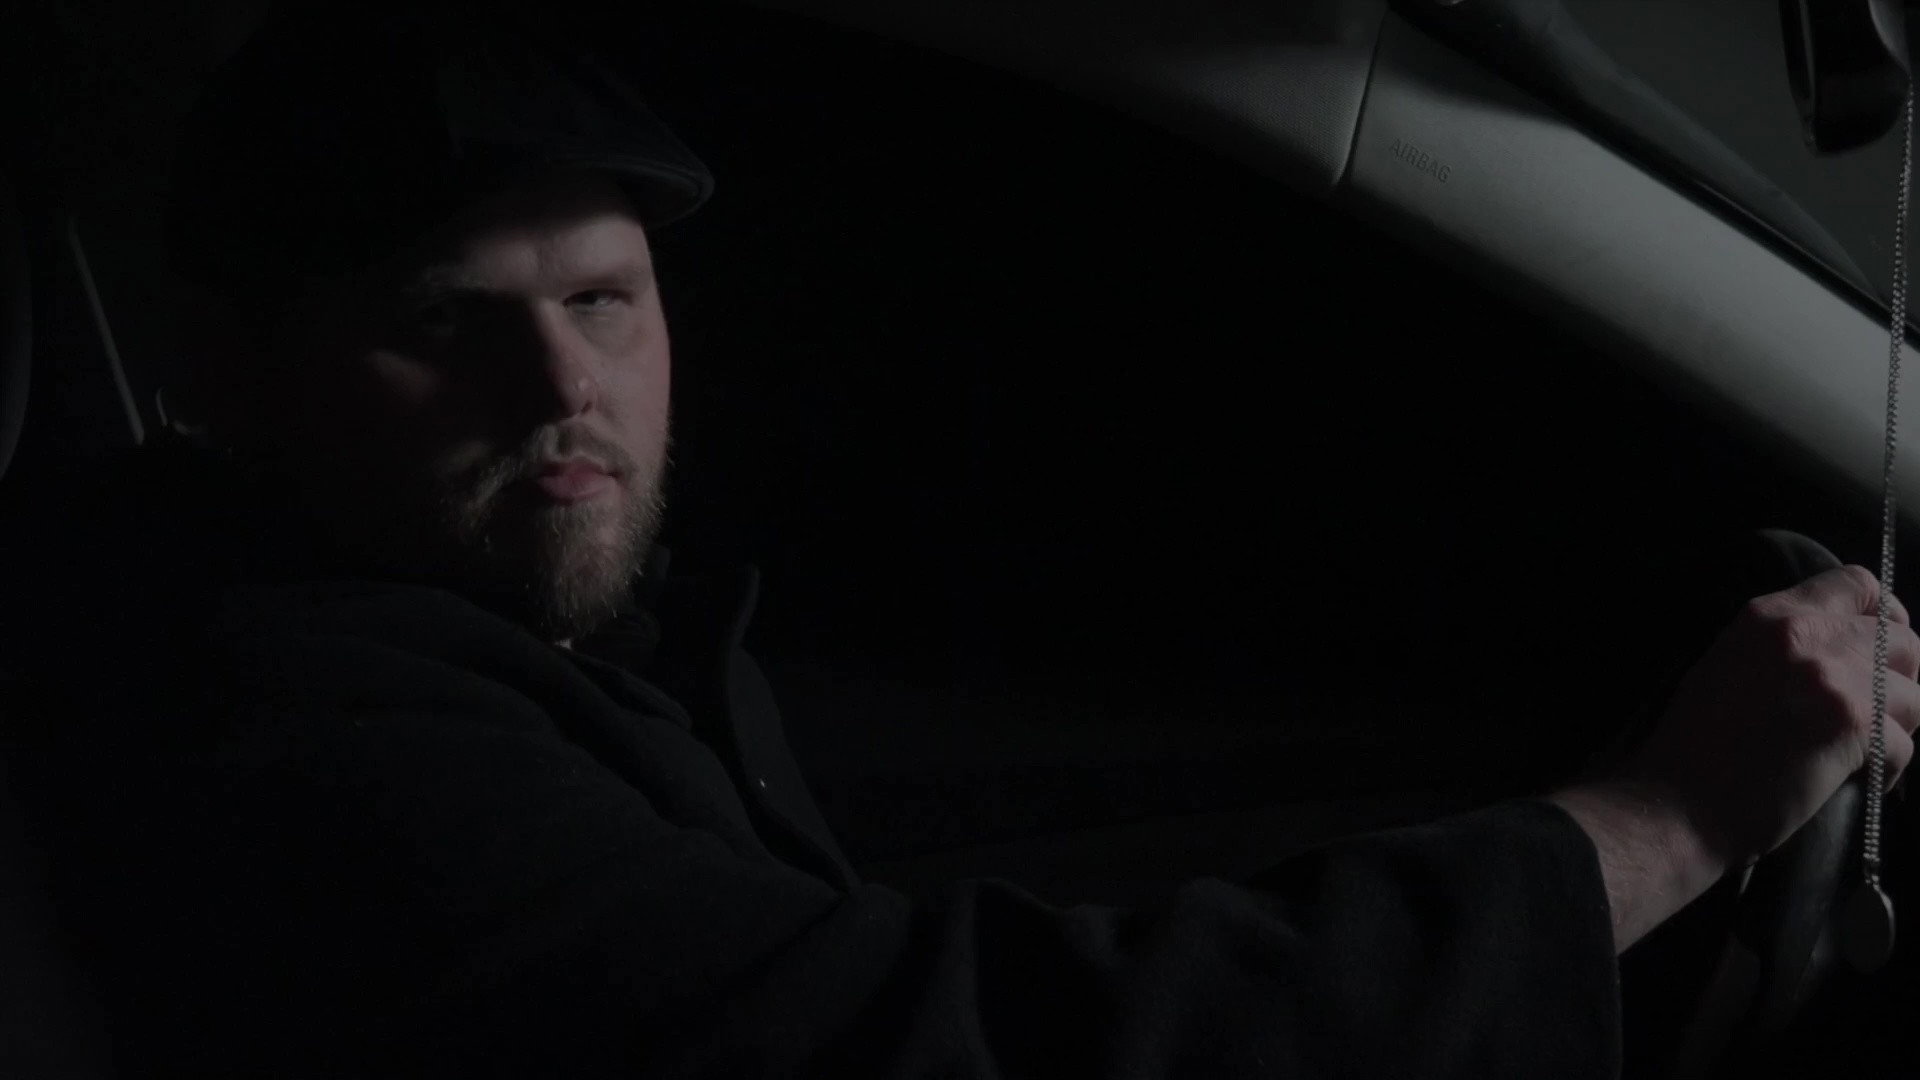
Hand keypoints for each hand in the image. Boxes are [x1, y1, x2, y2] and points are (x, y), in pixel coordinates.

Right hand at [1623, 564, 1919, 870]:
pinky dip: (1886, 769)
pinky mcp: (1853, 727)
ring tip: (1859, 749)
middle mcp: (1806, 635)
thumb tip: (1844, 646)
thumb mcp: (1728, 665)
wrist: (1676, 803)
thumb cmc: (1693, 745)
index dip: (1881, 616)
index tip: (1877, 648)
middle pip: (1903, 641)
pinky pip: (1904, 745)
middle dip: (1897, 679)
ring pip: (1913, 695)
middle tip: (1870, 712)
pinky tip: (1853, 778)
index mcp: (1769, 616)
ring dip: (1895, 726)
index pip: (1858, 583)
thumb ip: (1785, 645)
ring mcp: (1833, 679)